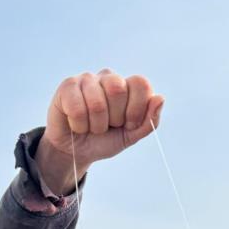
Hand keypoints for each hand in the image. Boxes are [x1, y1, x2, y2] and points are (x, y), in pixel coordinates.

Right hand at [35, 69, 164, 194]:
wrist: (77, 151)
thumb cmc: (105, 140)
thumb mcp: (131, 136)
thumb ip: (149, 121)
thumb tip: (160, 98)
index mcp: (127, 86)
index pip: (141, 84)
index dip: (136, 110)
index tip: (128, 124)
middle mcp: (108, 77)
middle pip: (118, 89)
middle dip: (114, 118)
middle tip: (108, 125)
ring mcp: (87, 79)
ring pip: (97, 103)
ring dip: (96, 125)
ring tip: (92, 126)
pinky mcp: (67, 87)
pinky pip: (77, 109)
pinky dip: (79, 125)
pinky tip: (77, 124)